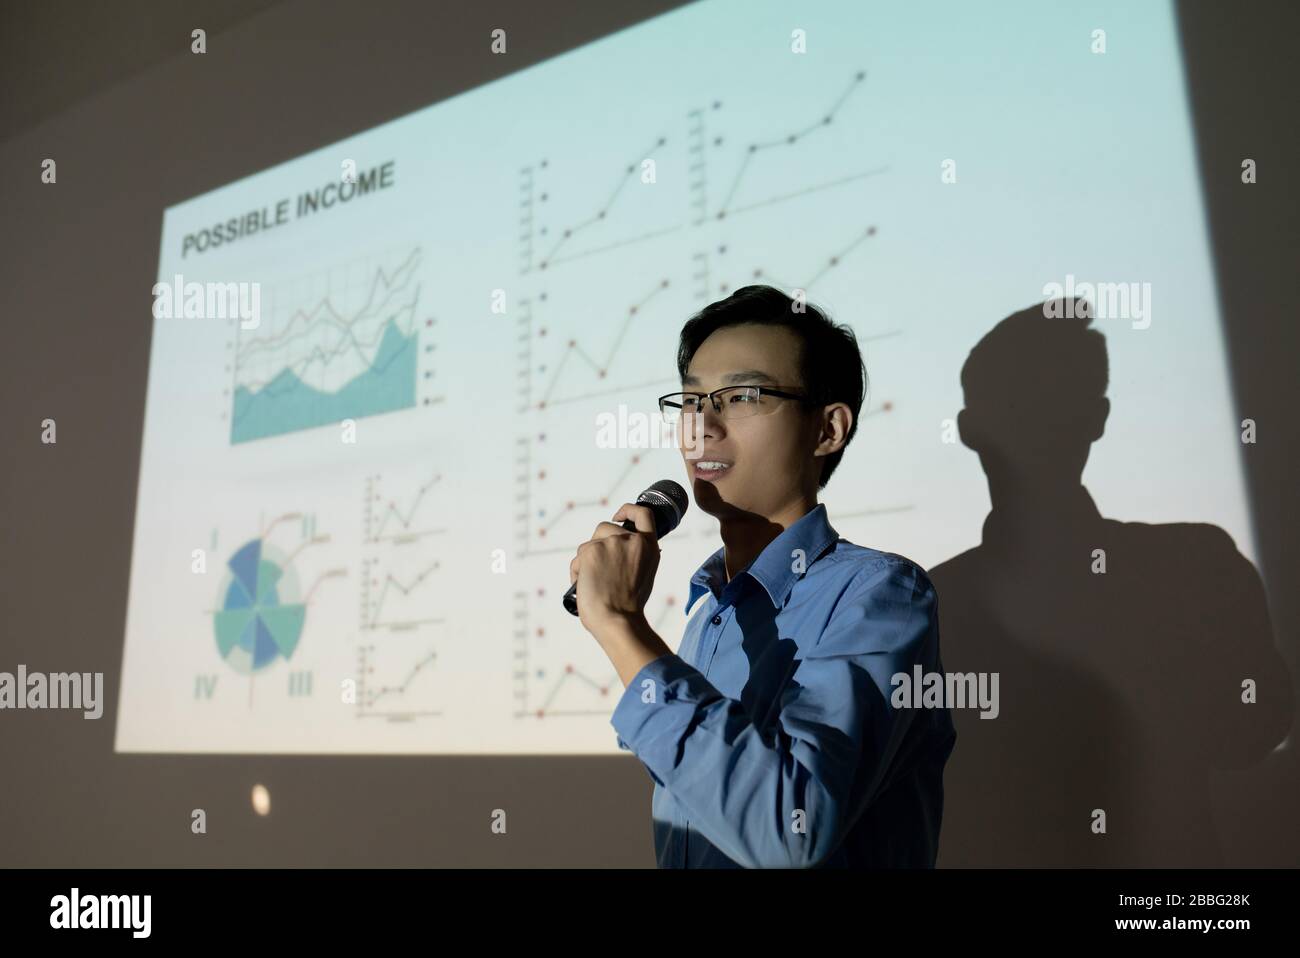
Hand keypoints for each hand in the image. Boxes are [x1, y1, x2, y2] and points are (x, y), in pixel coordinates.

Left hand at [569, 502, 659, 635]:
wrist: (617, 620)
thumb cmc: (628, 606)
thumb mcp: (644, 575)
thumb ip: (636, 556)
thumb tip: (618, 548)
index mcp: (648, 547)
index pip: (643, 514)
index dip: (628, 510)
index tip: (618, 515)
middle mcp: (631, 540)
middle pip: (605, 528)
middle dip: (598, 544)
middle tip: (600, 571)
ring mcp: (611, 543)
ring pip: (589, 544)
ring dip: (587, 561)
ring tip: (594, 583)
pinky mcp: (592, 550)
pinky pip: (578, 558)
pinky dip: (577, 572)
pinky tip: (584, 586)